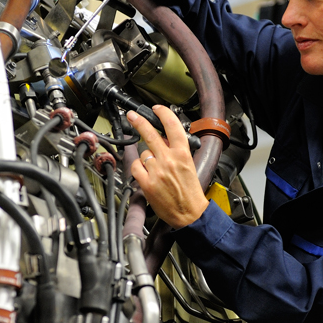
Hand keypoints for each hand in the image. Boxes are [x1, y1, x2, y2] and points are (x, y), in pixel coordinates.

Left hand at [127, 106, 209, 228]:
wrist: (189, 214)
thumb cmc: (190, 193)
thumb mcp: (189, 165)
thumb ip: (176, 151)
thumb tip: (164, 140)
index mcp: (183, 154)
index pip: (172, 126)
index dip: (163, 114)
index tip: (157, 109)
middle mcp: (169, 160)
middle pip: (150, 134)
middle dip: (139, 121)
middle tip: (132, 115)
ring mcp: (157, 171)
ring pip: (143, 154)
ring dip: (146, 158)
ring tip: (154, 169)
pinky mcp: (147, 183)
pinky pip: (136, 167)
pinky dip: (138, 169)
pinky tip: (146, 174)